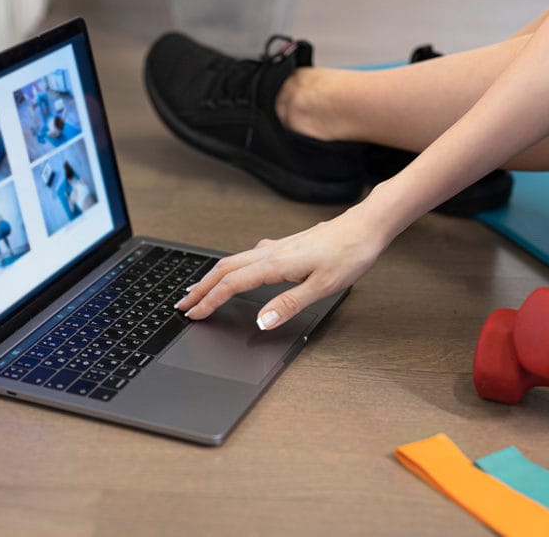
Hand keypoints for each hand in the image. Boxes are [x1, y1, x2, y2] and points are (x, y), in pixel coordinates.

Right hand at [174, 203, 389, 329]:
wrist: (365, 227)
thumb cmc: (349, 254)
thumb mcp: (322, 287)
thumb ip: (289, 305)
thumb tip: (261, 321)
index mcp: (275, 264)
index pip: (231, 284)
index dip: (210, 301)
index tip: (194, 314)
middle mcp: (271, 252)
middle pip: (224, 269)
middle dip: (201, 288)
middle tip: (183, 304)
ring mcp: (277, 247)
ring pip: (234, 261)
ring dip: (213, 277)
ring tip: (199, 289)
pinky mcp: (285, 246)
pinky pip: (247, 257)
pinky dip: (231, 268)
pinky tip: (236, 271)